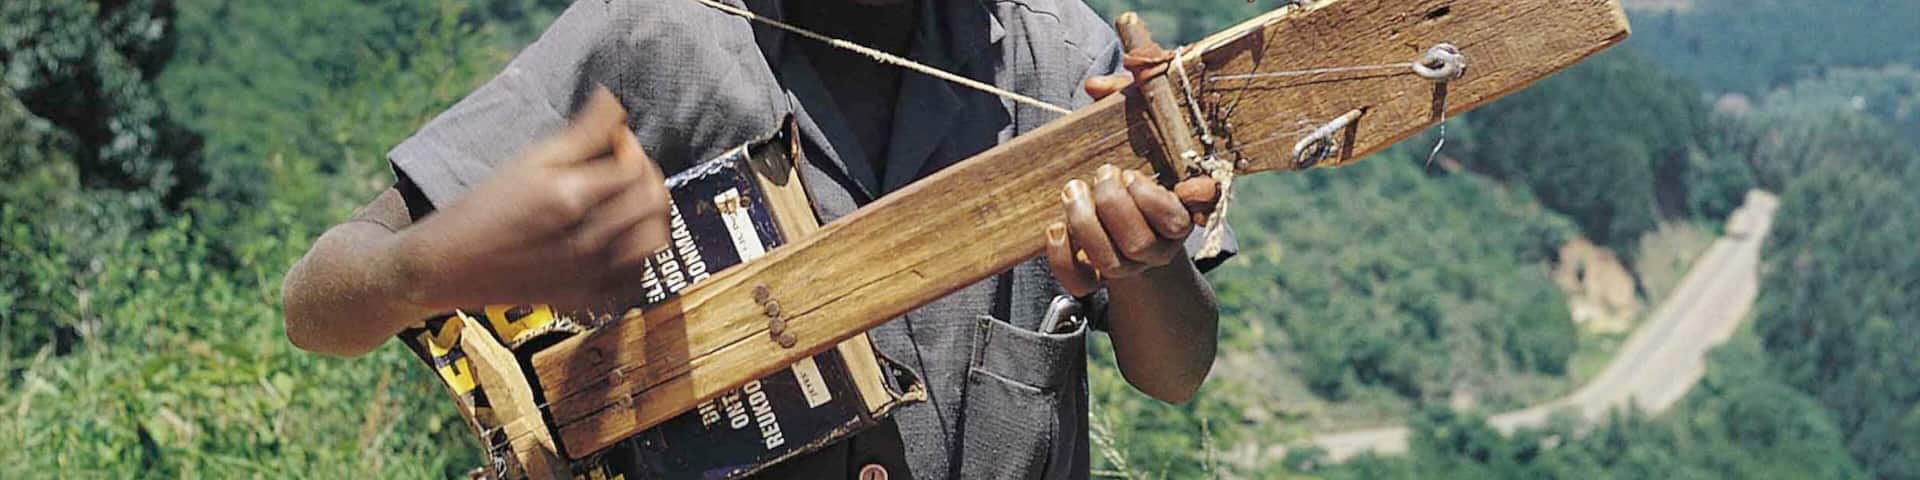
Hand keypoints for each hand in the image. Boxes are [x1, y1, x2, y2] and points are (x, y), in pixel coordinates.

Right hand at [394, 86, 671, 311]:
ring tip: (628, 199)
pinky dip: (640, 252)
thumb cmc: (485, 207)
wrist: (449, 265)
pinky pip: (638, 276)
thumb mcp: (529, 160)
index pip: (634, 167)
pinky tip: (620, 236)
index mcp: (569, 199)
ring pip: (654, 241)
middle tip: (625, 165)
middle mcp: (586, 241)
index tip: (616, 140)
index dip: (632, 146)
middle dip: (647, 176)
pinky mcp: (587, 298)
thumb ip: (582, 133)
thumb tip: (614, 101)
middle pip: (652, 203)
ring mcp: (590, 275)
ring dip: (651, 214)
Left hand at [1045, 164, 1194, 295]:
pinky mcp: (1092, 280)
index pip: (1172, 222)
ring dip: (1084, 221)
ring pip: (1107, 261)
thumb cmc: (1146, 201)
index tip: (1131, 177)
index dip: (1148, 198)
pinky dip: (1061, 254)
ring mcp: (1122, 270)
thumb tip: (1202, 188)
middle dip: (1112, 203)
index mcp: (1176, 228)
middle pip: (1138, 244)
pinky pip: (1079, 281)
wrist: (1131, 237)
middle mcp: (1152, 255)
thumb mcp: (1171, 189)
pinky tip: (1056, 227)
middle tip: (1102, 175)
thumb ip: (1193, 187)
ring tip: (1075, 190)